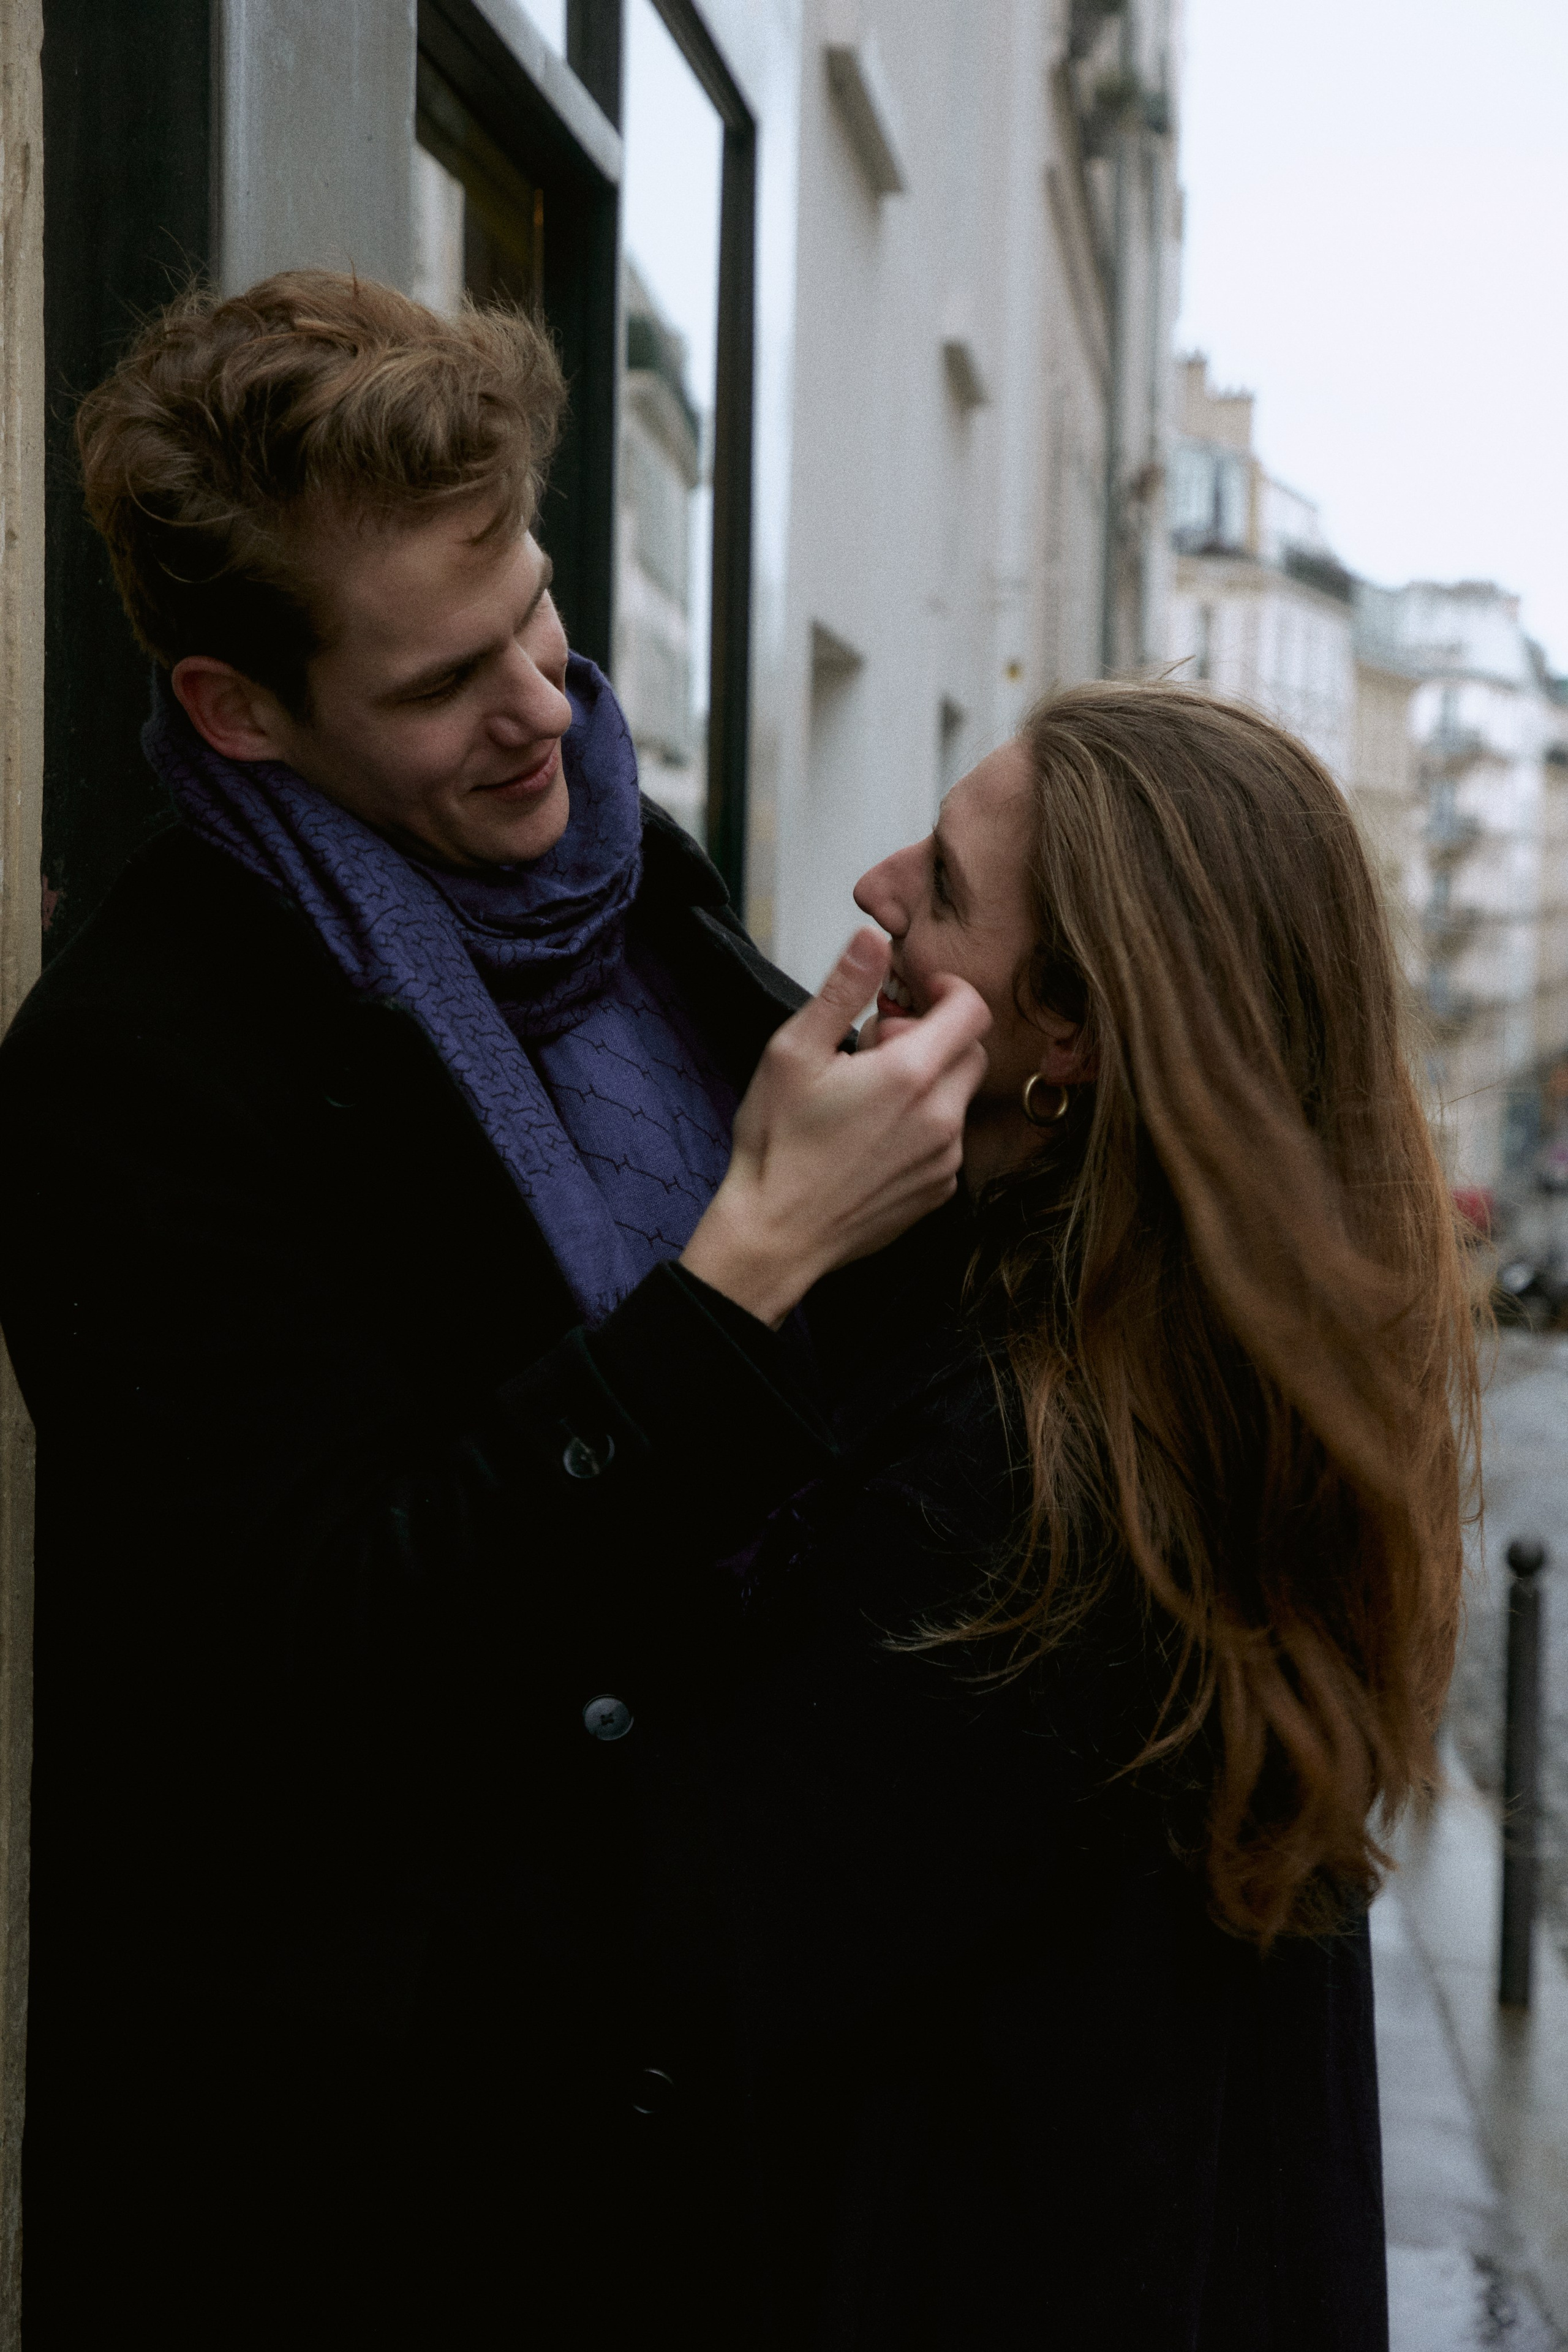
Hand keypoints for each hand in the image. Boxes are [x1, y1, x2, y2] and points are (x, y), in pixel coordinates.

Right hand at [680, 929, 989, 1325]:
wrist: (776, 1235)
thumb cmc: (776, 1144)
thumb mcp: (793, 1052)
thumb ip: (842, 989)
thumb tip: (873, 937)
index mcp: (910, 1073)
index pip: (972, 1009)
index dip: (949, 989)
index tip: (914, 994)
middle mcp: (942, 1117)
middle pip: (970, 1052)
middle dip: (934, 1037)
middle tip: (876, 1049)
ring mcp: (945, 1159)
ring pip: (958, 1097)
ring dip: (927, 1084)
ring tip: (867, 1098)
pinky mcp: (938, 1191)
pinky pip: (948, 1141)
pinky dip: (923, 1127)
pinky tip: (872, 1137)